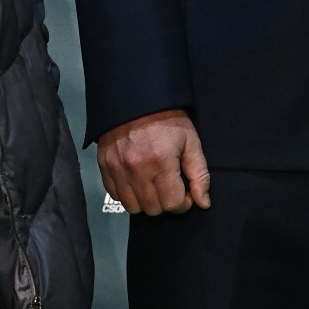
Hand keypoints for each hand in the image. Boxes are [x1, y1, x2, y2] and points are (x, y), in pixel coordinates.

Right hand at [97, 110, 211, 215]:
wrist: (137, 100)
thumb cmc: (168, 120)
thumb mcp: (191, 142)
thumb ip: (199, 175)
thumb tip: (203, 203)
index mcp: (161, 162)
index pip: (172, 204)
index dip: (183, 203)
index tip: (186, 193)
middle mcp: (136, 169)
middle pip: (153, 209)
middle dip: (166, 202)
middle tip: (171, 187)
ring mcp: (117, 169)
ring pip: (133, 207)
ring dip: (147, 202)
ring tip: (155, 185)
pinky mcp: (104, 167)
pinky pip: (116, 195)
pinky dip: (128, 194)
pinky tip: (139, 181)